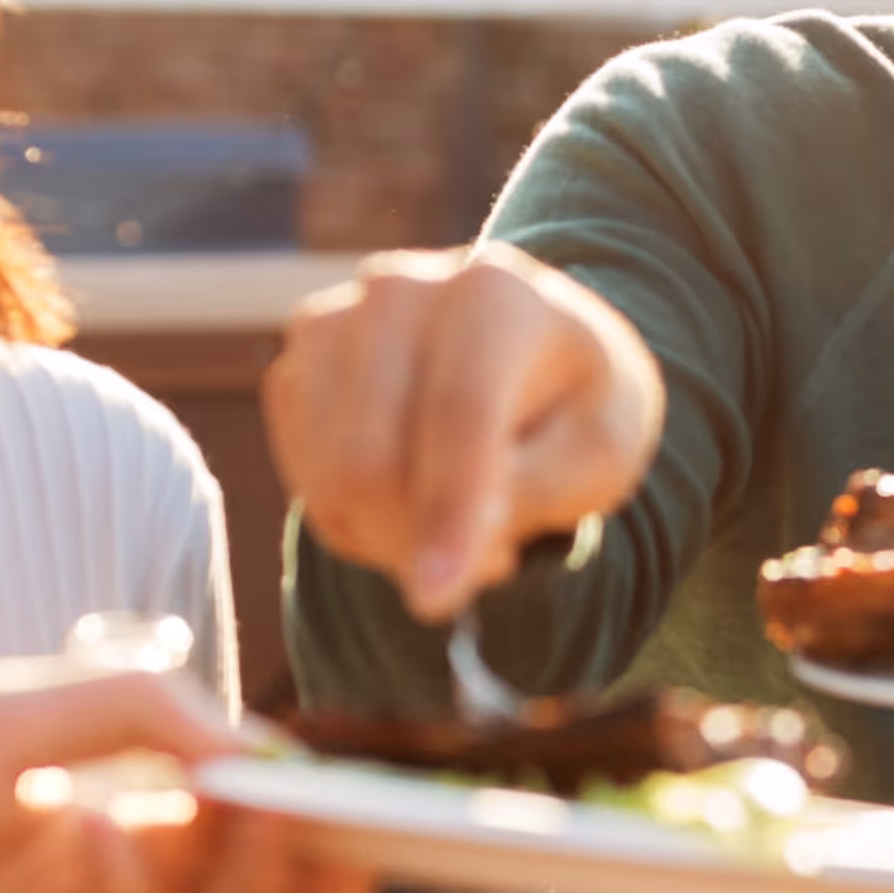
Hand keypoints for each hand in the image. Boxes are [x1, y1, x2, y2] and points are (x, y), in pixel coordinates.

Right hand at [268, 244, 663, 621]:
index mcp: (493, 294)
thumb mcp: (598, 452)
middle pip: (373, 459)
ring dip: (393, 538)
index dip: (445, 513)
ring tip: (460, 523)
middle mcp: (397, 291)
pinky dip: (359, 522)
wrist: (530, 354)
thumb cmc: (574, 407)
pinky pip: (308, 483)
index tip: (437, 601)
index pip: (457, 414)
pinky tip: (413, 501)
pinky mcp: (295, 367)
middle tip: (493, 559)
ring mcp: (332, 324)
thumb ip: (534, 493)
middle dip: (421, 542)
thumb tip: (449, 551)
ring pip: (330, 480)